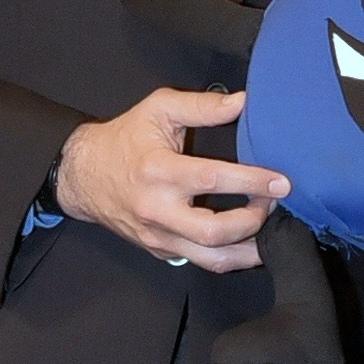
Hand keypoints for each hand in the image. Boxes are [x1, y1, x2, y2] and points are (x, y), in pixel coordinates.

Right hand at [54, 87, 286, 273]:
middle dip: (255, 220)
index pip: (213, 179)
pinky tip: (248, 241)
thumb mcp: (159, 109)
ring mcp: (158, 237)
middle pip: (215, 231)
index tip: (281, 181)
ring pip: (212, 259)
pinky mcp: (160, 251)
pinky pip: (201, 261)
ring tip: (270, 230)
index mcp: (159, 171)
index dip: (252, 181)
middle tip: (273, 203)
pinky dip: (230, 255)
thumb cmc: (124, 138)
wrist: (82, 176)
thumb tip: (244, 101)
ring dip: (249, 249)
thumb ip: (202, 106)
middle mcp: (158, 210)